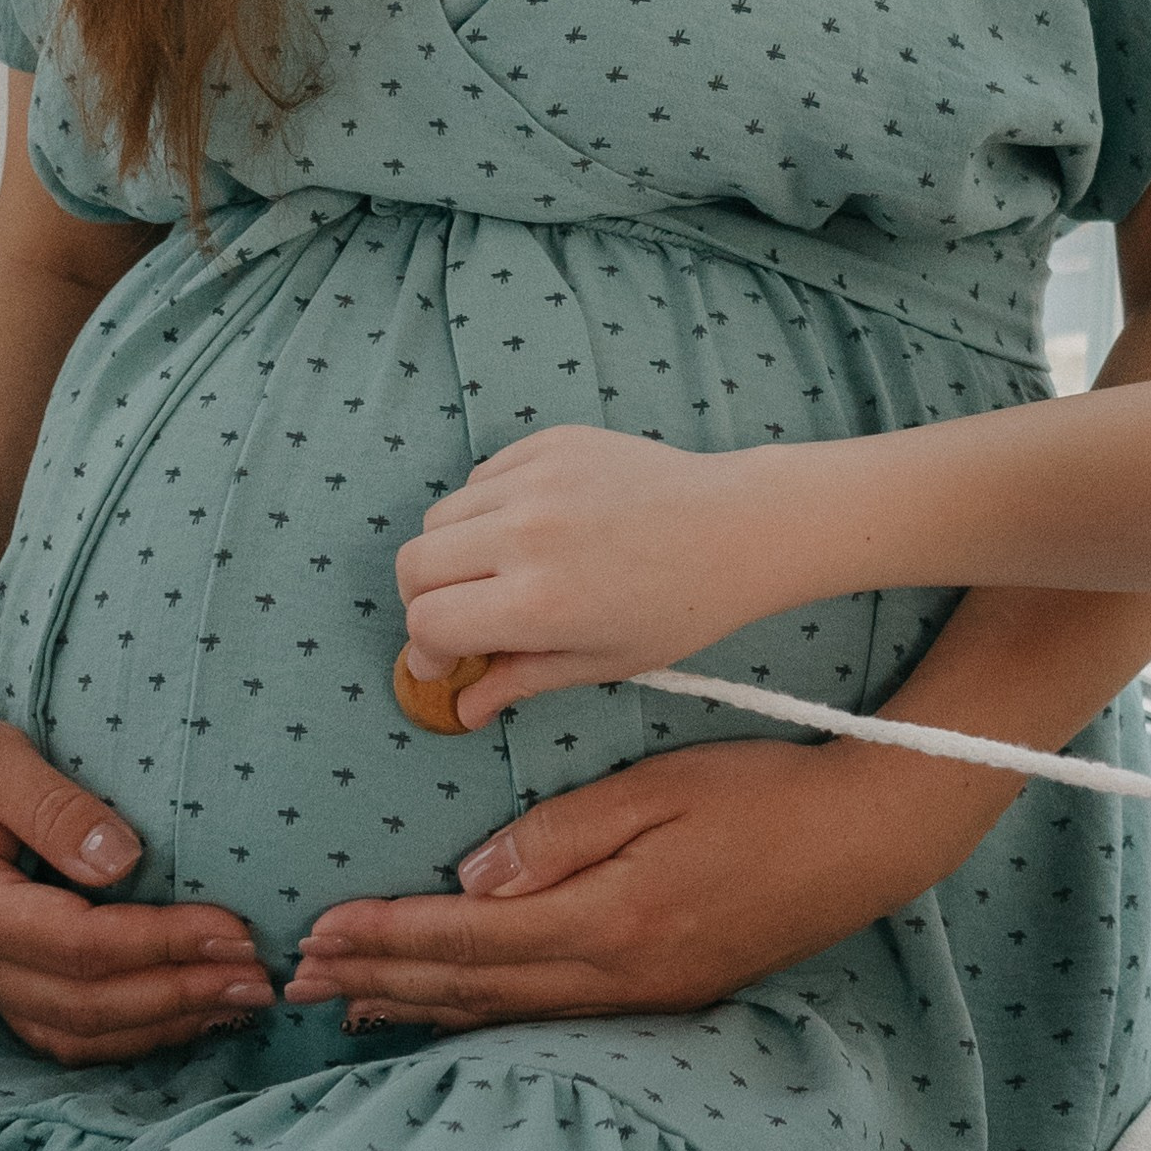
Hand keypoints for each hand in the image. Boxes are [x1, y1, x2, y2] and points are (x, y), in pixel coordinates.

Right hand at [0, 696, 273, 1064]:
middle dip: (178, 995)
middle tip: (259, 978)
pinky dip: (130, 1029)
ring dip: (162, 1025)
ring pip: (74, 1034)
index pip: (76, 946)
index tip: (236, 930)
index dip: (161, 944)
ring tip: (240, 1002)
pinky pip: (64, 1028)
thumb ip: (54, 806)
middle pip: (82, 1005)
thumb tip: (123, 860)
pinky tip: (190, 1009)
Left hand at [284, 722, 1016, 1028]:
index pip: (467, 937)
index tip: (319, 932)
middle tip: (299, 981)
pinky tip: (451, 1016)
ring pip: (503, 1017)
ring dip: (420, 1009)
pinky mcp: (660, 999)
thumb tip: (468, 881)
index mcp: (608, 919)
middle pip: (472, 990)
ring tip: (350, 1008)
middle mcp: (616, 977)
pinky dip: (482, 1019)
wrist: (864, 841)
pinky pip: (546, 1020)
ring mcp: (640, 1000)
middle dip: (380, 982)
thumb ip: (558, 837)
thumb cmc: (761, 794)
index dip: (386, 937)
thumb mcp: (657, 790)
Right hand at [396, 424, 769, 718]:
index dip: (425, 649)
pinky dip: (486, 506)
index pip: (427, 622)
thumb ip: (519, 680)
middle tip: (459, 614)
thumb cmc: (677, 608)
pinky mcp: (551, 442)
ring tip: (497, 570)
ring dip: (452, 551)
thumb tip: (461, 708)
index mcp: (537, 602)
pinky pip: (482, 476)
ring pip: (440, 516)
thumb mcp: (600, 662)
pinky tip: (530, 527)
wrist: (736, 528)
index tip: (443, 658)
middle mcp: (526, 535)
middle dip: (423, 599)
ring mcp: (537, 479)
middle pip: (414, 564)